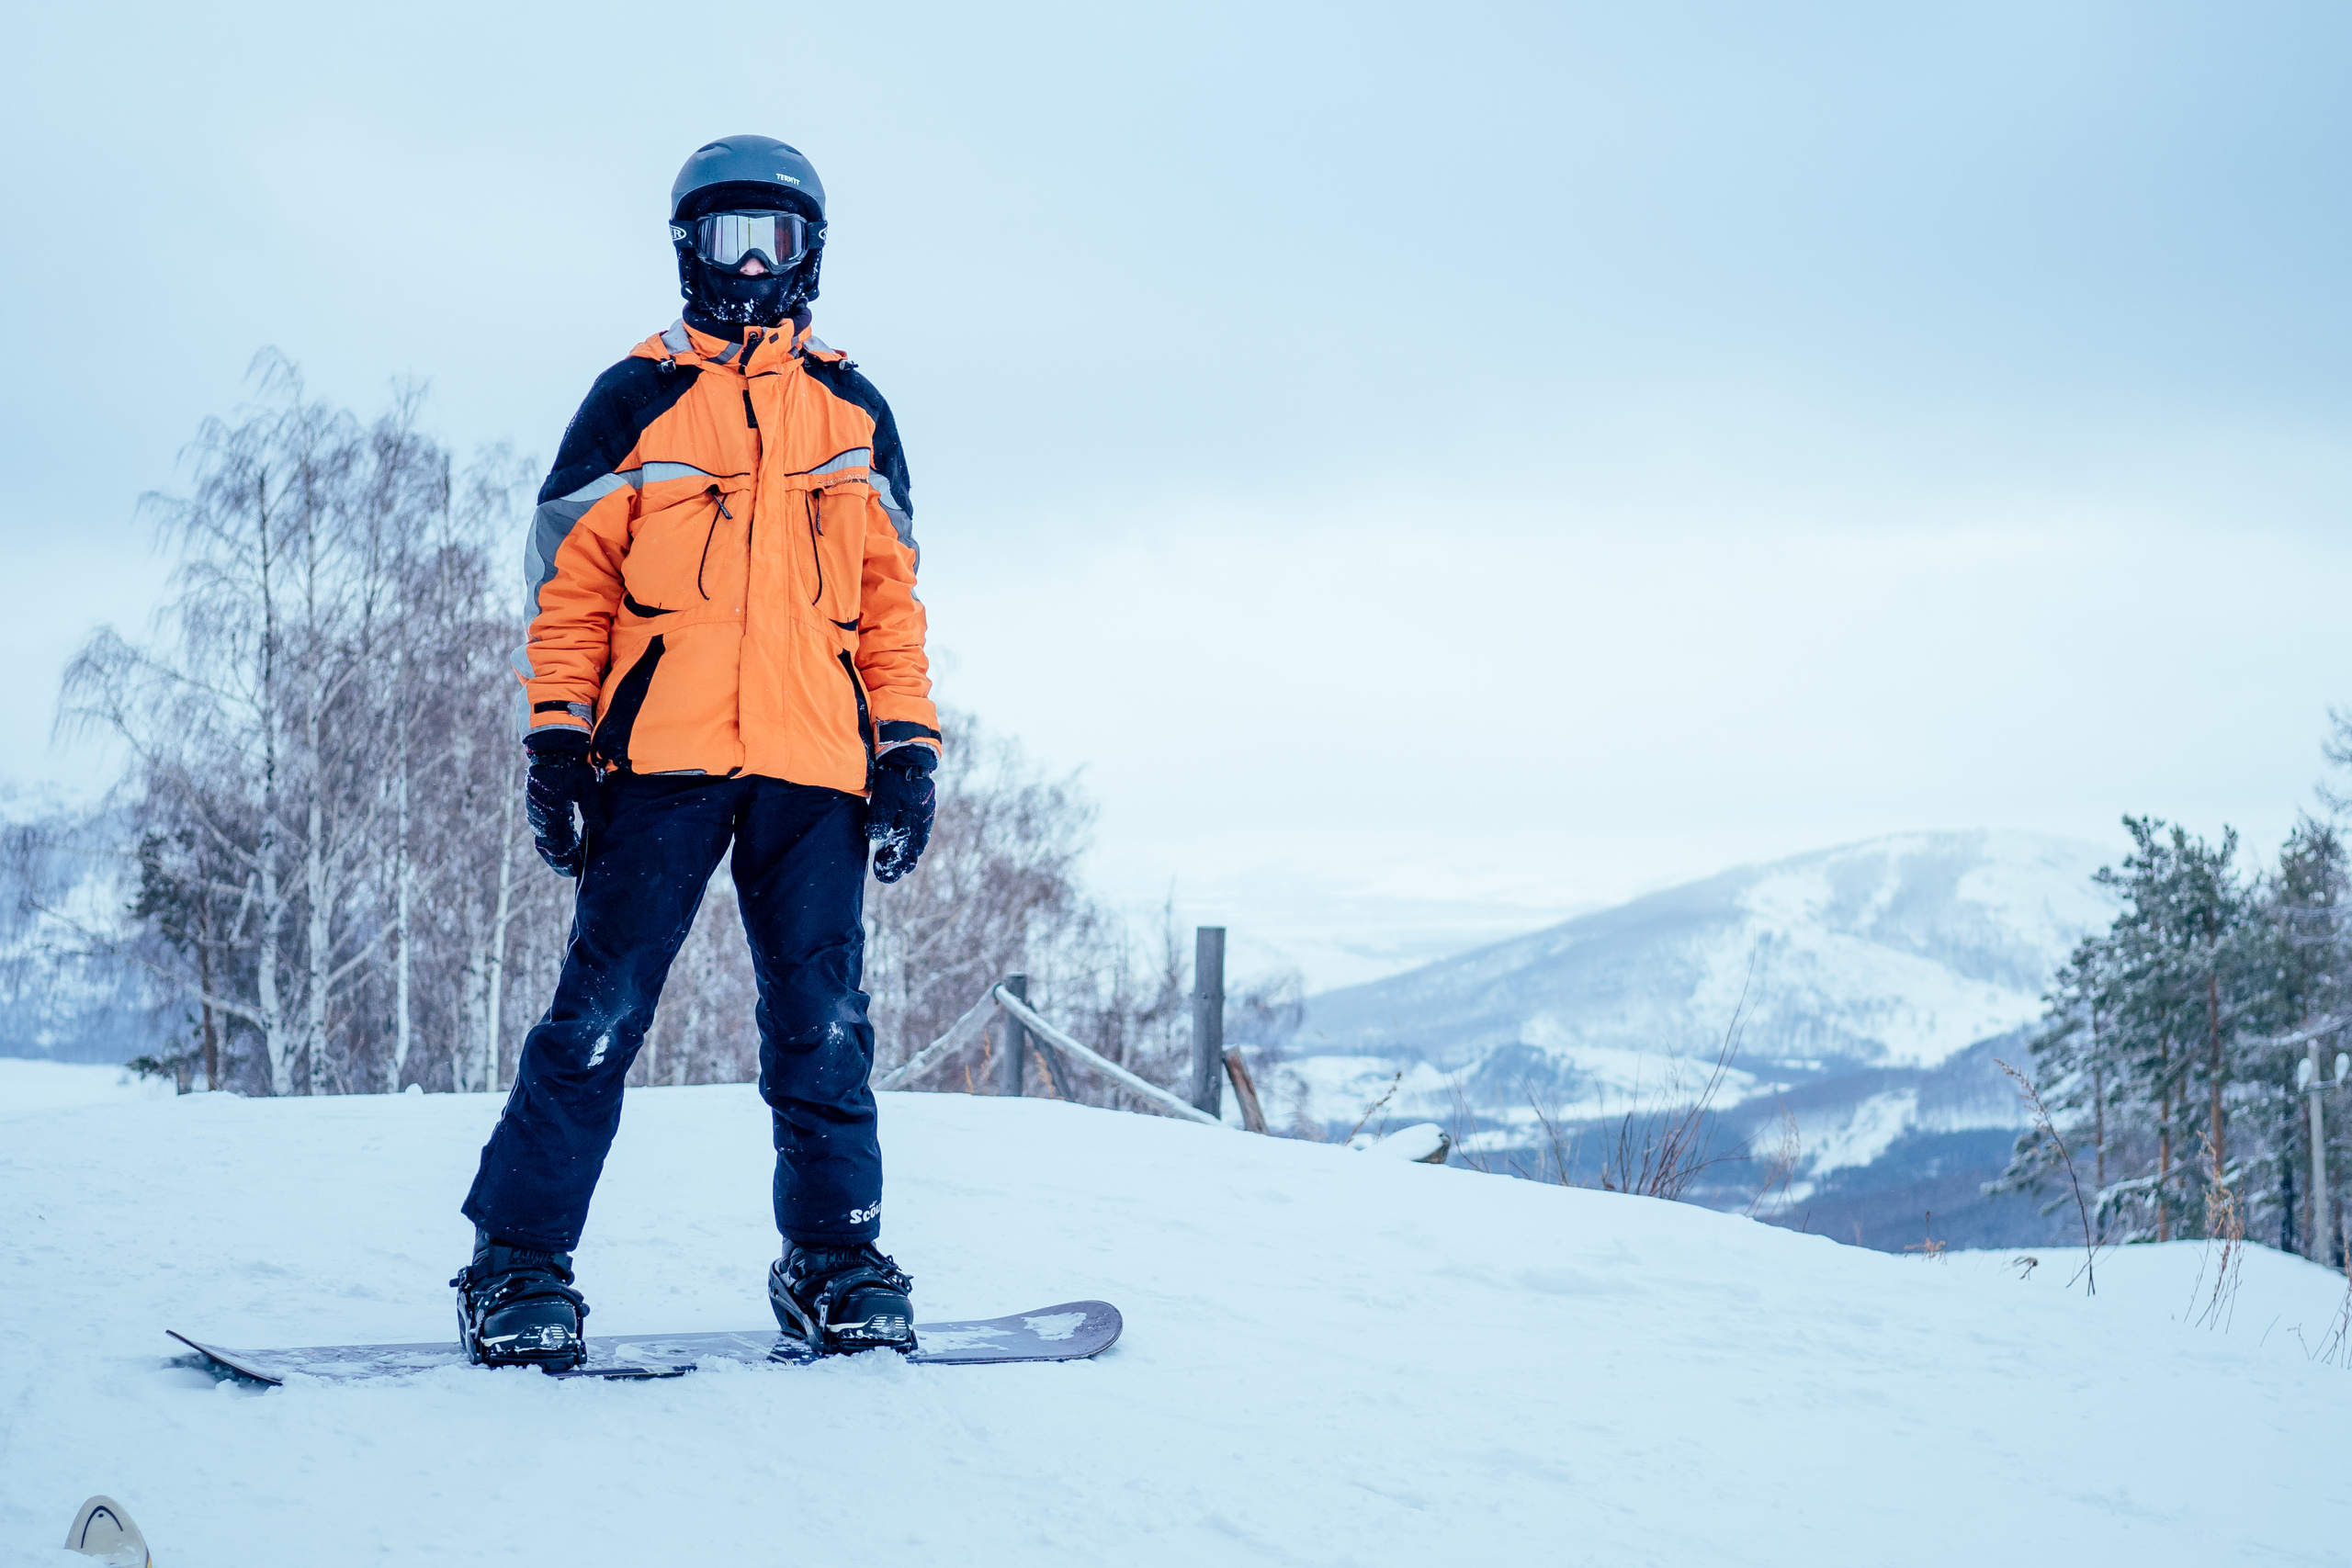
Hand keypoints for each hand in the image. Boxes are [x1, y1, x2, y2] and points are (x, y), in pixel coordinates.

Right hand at [523, 730, 596, 877]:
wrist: (553, 747)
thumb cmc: (572, 765)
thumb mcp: (587, 784)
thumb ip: (593, 808)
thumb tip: (600, 830)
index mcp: (552, 812)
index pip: (559, 844)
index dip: (567, 860)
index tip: (576, 870)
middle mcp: (540, 815)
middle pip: (548, 846)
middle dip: (559, 860)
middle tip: (572, 872)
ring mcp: (535, 811)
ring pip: (544, 839)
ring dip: (555, 851)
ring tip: (569, 862)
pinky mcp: (536, 806)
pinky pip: (542, 829)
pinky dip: (552, 840)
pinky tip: (564, 843)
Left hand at [866, 749, 935, 883]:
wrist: (906, 753)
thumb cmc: (894, 776)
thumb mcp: (884, 797)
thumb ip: (880, 818)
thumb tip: (875, 837)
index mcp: (917, 817)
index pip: (911, 846)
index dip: (902, 860)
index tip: (893, 872)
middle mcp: (924, 815)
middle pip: (917, 843)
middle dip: (908, 858)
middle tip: (900, 871)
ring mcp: (925, 808)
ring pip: (919, 834)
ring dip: (911, 848)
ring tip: (906, 859)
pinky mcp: (921, 801)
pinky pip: (920, 824)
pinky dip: (914, 835)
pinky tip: (908, 837)